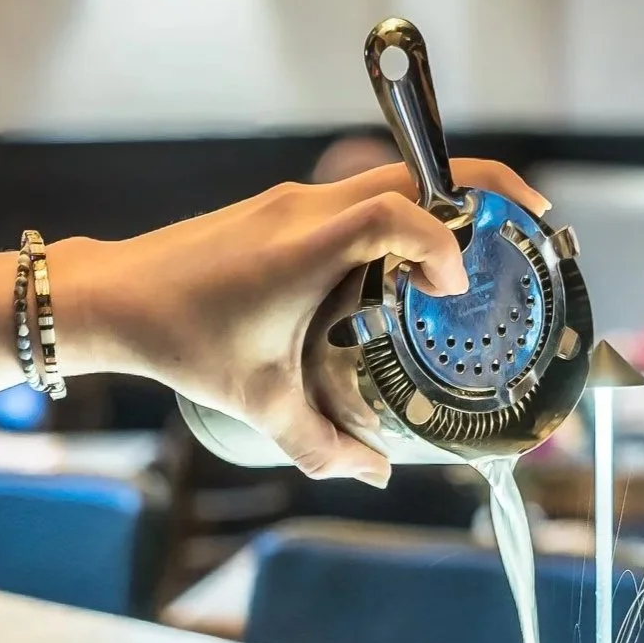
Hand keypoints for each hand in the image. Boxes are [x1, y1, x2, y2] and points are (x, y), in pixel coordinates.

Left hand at [69, 162, 548, 485]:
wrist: (112, 298)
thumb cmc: (181, 342)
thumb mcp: (260, 403)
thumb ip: (323, 445)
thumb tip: (377, 474)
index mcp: (306, 245)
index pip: (400, 210)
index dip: (443, 241)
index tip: (454, 285)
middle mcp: (304, 207)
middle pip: (416, 168)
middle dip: (482, 189)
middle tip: (531, 221)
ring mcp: (291, 199)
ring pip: (389, 175)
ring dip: (442, 200)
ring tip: (481, 245)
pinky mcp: (279, 206)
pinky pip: (359, 193)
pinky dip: (400, 213)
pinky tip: (410, 261)